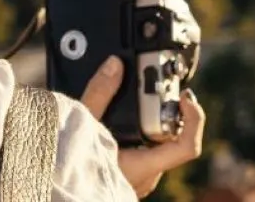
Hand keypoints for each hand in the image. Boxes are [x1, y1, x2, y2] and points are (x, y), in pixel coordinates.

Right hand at [80, 56, 204, 197]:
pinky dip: (142, 135)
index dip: (194, 118)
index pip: (186, 147)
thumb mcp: (83, 125)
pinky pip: (146, 154)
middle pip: (172, 140)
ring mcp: (140, 179)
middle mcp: (147, 176)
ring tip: (140, 102)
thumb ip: (99, 94)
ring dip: (152, 124)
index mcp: (143, 165)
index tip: (184, 97)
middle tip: (156, 90)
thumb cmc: (72, 168)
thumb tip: (115, 65)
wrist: (59, 191)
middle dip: (166, 113)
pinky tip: (125, 124)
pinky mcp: (132, 177)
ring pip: (159, 147)